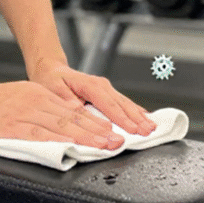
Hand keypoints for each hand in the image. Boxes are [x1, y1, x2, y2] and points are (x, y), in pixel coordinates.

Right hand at [0, 78, 125, 149]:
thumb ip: (46, 107)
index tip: (113, 131)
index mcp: (41, 95)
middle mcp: (37, 102)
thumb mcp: (25, 96)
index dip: (96, 122)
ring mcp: (25, 114)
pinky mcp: (11, 127)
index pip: (74, 110)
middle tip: (117, 141)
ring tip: (102, 145)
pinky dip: (57, 141)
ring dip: (85, 137)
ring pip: (61, 126)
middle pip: (73, 118)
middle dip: (98, 131)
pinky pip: (38, 134)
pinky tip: (70, 147)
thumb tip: (69, 119)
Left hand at [28, 59, 155, 136]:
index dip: (122, 119)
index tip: (133, 130)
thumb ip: (69, 103)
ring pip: (126, 103)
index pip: (109, 105)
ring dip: (139, 116)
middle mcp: (101, 86)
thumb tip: (82, 113)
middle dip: (137, 119)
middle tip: (148, 132)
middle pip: (122, 104)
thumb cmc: (51, 81)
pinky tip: (146, 118)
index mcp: (90, 85)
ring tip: (152, 127)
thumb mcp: (54, 91)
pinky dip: (136, 111)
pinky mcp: (108, 93)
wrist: (51, 70)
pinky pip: (124, 103)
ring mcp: (106, 88)